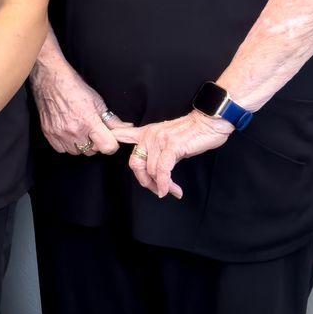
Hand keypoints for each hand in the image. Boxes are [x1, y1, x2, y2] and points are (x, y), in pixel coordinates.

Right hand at [32, 56, 127, 155]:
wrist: (51, 81)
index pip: (107, 147)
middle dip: (95, 143)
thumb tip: (126, 128)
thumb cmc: (74, 88)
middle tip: (92, 131)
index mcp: (89, 121)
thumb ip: (112, 119)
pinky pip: (62, 149)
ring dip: (80, 144)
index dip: (111, 145)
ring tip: (79, 130)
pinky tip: (68, 132)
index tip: (109, 140)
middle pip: (92, 151)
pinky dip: (66, 144)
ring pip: (77, 152)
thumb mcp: (98, 102)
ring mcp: (60, 133)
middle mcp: (74, 130)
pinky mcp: (49, 134)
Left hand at [112, 111, 232, 200]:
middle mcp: (149, 136)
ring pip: (151, 171)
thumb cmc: (192, 133)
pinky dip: (165, 183)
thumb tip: (154, 170)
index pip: (123, 135)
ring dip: (162, 185)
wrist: (209, 123)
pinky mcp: (171, 146)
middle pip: (136, 164)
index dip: (112, 140)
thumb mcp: (168, 139)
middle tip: (157, 190)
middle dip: (145, 181)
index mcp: (146, 132)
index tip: (103, 147)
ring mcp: (159, 140)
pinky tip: (170, 190)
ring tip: (172, 190)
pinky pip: (162, 170)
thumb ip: (157, 150)